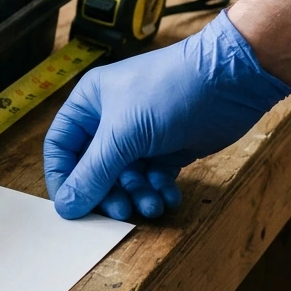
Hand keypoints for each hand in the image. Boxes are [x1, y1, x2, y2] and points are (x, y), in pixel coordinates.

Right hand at [43, 11, 290, 219]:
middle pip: (94, 168)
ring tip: (151, 205)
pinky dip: (159, 191)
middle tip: (120, 210)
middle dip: (106, 192)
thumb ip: (93, 173)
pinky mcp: (168, 148)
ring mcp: (141, 135)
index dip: (63, 177)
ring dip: (136, 196)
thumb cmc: (169, 90)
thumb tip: (66, 206)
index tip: (72, 206)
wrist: (229, 80)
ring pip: (125, 178)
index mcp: (90, 103)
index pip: (61, 146)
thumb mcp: (123, 133)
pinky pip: (153, 179)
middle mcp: (112, 119)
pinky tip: (168, 196)